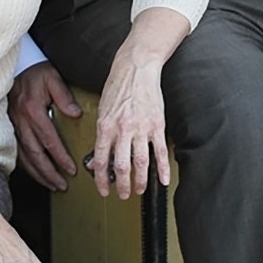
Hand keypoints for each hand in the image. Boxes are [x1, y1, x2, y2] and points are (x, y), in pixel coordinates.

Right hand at [8, 62, 80, 189]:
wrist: (17, 65)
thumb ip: (64, 96)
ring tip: (52, 185)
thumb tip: (76, 115)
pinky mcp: (10, 126)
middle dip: (49, 172)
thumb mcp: (52, 78)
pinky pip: (17, 150)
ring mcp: (13, 125)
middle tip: (62, 185)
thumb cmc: (36, 71)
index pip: (48, 139)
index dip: (60, 156)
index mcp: (32, 110)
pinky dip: (27, 165)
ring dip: (38, 173)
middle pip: (35, 153)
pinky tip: (36, 173)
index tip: (71, 169)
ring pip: (24, 156)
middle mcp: (21, 121)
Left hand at [87, 8, 187, 199]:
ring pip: (141, 163)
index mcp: (106, 125)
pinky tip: (162, 181)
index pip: (101, 159)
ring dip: (140, 182)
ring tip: (138, 190)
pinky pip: (160, 152)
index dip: (101, 179)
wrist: (136, 67)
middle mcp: (123, 129)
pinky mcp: (157, 125)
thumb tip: (100, 155)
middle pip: (122, 167)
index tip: (103, 189)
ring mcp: (141, 128)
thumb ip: (103, 132)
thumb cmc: (118, 85)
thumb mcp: (103, 108)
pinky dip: (162, 169)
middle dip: (121, 186)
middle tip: (122, 194)